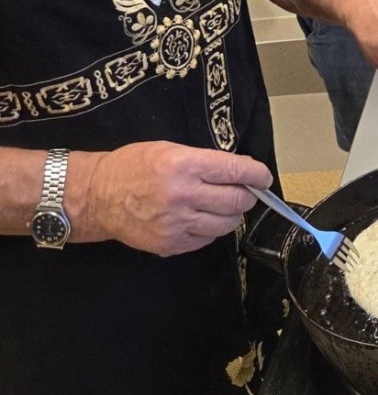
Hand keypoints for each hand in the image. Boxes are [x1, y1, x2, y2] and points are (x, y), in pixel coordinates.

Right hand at [69, 142, 272, 256]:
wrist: (97, 196)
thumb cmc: (132, 166)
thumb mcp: (169, 149)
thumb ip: (204, 161)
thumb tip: (240, 172)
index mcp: (184, 165)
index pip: (236, 172)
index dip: (257, 174)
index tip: (263, 177)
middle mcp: (184, 195)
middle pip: (237, 201)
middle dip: (247, 195)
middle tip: (243, 191)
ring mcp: (178, 224)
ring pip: (227, 224)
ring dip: (231, 214)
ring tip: (221, 206)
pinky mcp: (171, 245)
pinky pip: (207, 239)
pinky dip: (211, 229)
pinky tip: (200, 219)